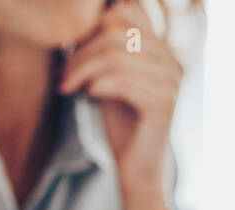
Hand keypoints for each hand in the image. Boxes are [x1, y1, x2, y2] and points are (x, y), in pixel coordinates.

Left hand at [60, 1, 182, 209]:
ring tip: (67, 87)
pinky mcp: (164, 103)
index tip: (71, 55)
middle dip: (81, 51)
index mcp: (161, 48)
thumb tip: (82, 14)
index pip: (125, 12)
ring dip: (82, 70)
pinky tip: (87, 97)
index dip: (91, 28)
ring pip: (115, 55)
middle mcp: (171, 59)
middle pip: (116, 29)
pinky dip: (97, 85)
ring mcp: (171, 81)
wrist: (137, 168)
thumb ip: (104, 46)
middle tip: (62, 76)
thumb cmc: (121, 122)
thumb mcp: (110, 76)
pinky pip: (122, 80)